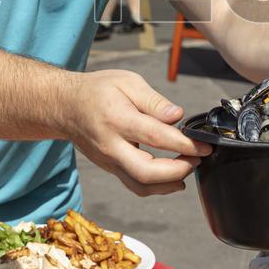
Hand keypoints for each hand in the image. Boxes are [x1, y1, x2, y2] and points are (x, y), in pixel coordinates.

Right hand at [65, 70, 210, 196]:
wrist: (65, 106)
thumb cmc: (97, 90)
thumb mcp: (127, 82)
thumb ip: (154, 101)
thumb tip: (177, 116)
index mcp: (117, 119)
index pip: (156, 137)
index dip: (184, 145)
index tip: (204, 146)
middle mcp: (111, 145)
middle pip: (146, 172)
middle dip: (178, 171)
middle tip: (197, 160)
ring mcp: (108, 161)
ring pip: (140, 186)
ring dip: (169, 184)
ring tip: (188, 167)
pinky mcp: (110, 168)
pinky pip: (135, 185)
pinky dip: (157, 186)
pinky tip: (173, 178)